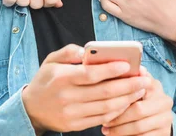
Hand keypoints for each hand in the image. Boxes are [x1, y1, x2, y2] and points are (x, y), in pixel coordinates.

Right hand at [22, 44, 150, 133]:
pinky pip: (101, 118)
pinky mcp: (75, 125)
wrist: (31, 109)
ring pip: (106, 107)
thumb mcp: (50, 60)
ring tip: (140, 90)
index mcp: (61, 77)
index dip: (110, 70)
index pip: (90, 74)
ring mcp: (71, 113)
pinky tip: (127, 102)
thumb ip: (68, 51)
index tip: (127, 66)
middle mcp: (67, 96)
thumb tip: (85, 49)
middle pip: (103, 92)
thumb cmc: (46, 80)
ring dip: (127, 99)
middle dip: (128, 85)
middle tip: (144, 79)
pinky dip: (117, 111)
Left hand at [102, 67, 172, 135]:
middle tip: (104, 121)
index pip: (139, 87)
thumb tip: (127, 66)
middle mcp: (165, 101)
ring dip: (120, 130)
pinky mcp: (164, 133)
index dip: (122, 95)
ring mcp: (166, 118)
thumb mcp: (137, 87)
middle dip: (118, 117)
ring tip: (106, 130)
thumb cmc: (142, 99)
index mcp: (156, 86)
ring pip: (139, 127)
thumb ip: (131, 78)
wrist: (160, 118)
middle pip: (138, 110)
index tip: (106, 100)